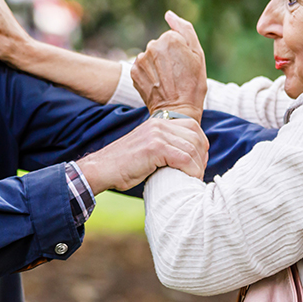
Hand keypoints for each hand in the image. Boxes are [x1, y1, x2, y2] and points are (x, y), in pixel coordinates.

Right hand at [76, 117, 207, 192]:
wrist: (101, 170)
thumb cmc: (123, 166)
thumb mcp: (147, 149)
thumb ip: (165, 146)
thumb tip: (188, 157)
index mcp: (158, 122)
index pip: (192, 127)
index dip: (201, 144)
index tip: (199, 162)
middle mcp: (159, 125)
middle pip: (195, 137)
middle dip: (201, 157)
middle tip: (198, 173)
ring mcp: (157, 135)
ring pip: (191, 149)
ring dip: (196, 167)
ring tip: (193, 179)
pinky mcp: (154, 147)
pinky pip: (184, 158)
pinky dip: (190, 171)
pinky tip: (187, 179)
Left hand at [131, 11, 206, 121]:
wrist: (178, 111)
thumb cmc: (193, 84)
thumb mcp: (198, 54)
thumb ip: (185, 29)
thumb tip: (169, 14)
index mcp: (170, 38)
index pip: (173, 37)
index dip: (180, 51)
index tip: (184, 65)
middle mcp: (152, 46)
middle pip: (159, 45)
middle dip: (167, 56)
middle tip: (176, 74)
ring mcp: (141, 59)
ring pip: (150, 56)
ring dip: (156, 65)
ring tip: (166, 80)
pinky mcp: (133, 71)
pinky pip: (141, 67)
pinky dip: (148, 73)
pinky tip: (156, 83)